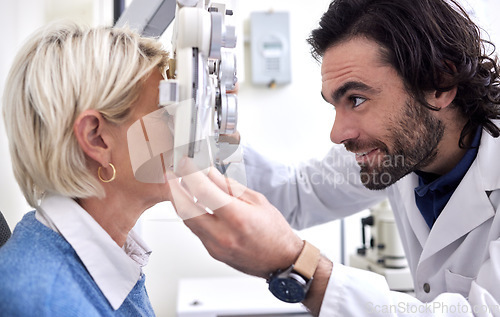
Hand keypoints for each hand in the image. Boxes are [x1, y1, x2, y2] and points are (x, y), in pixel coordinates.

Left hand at [167, 158, 302, 278]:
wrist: (281, 260)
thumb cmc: (274, 231)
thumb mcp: (256, 201)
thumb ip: (229, 186)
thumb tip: (210, 172)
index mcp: (237, 217)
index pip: (203, 191)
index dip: (190, 174)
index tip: (184, 163)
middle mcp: (223, 234)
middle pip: (186, 208)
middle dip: (174, 188)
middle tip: (170, 174)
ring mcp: (215, 246)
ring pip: (187, 220)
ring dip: (180, 201)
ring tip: (179, 186)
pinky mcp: (212, 252)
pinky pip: (195, 230)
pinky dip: (191, 214)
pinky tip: (193, 204)